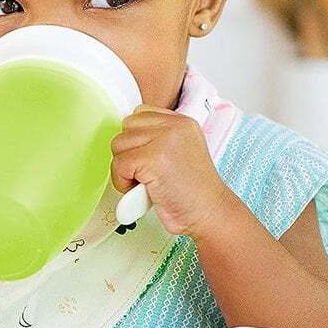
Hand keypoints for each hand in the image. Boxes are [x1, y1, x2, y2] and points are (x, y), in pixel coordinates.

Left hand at [110, 105, 235, 237]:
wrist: (209, 213)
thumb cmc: (193, 192)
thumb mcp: (182, 152)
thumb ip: (159, 139)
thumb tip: (128, 137)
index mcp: (182, 122)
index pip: (140, 114)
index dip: (137, 139)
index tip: (147, 160)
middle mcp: (174, 126)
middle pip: (126, 128)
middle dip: (129, 153)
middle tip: (146, 174)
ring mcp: (163, 140)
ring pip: (118, 145)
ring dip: (124, 169)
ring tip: (145, 182)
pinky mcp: (152, 158)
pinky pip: (119, 164)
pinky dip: (123, 182)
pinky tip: (142, 190)